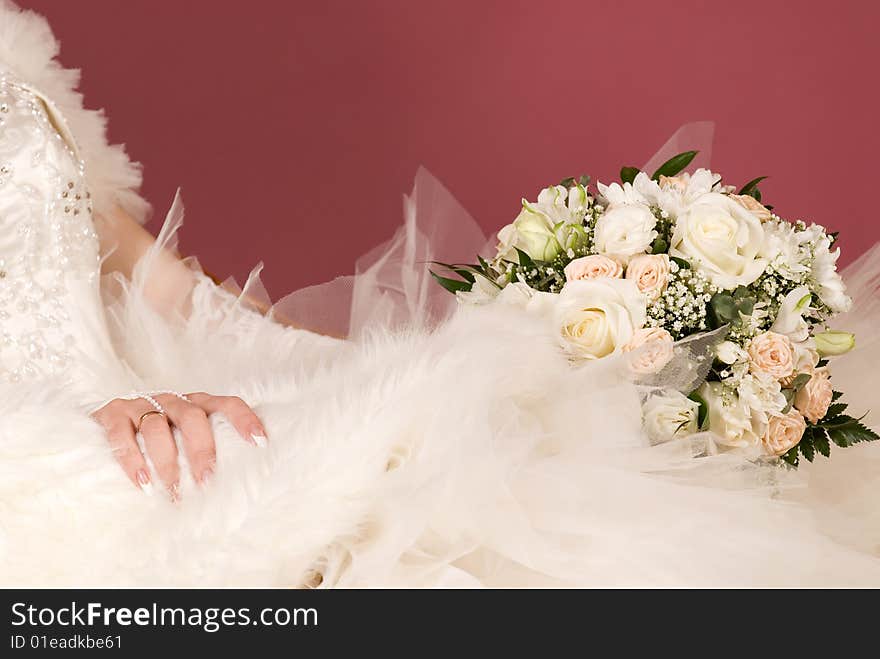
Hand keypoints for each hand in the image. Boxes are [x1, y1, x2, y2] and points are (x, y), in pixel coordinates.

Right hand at [91, 392, 266, 497]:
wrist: (105, 423)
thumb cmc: (157, 438)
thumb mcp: (183, 438)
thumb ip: (205, 450)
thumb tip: (236, 486)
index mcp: (197, 404)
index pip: (227, 404)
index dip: (244, 419)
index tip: (260, 442)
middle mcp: (172, 400)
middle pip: (192, 417)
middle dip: (202, 450)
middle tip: (206, 482)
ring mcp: (141, 404)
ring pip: (156, 427)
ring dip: (167, 463)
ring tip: (173, 492)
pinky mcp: (113, 413)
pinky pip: (122, 435)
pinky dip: (132, 460)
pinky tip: (142, 482)